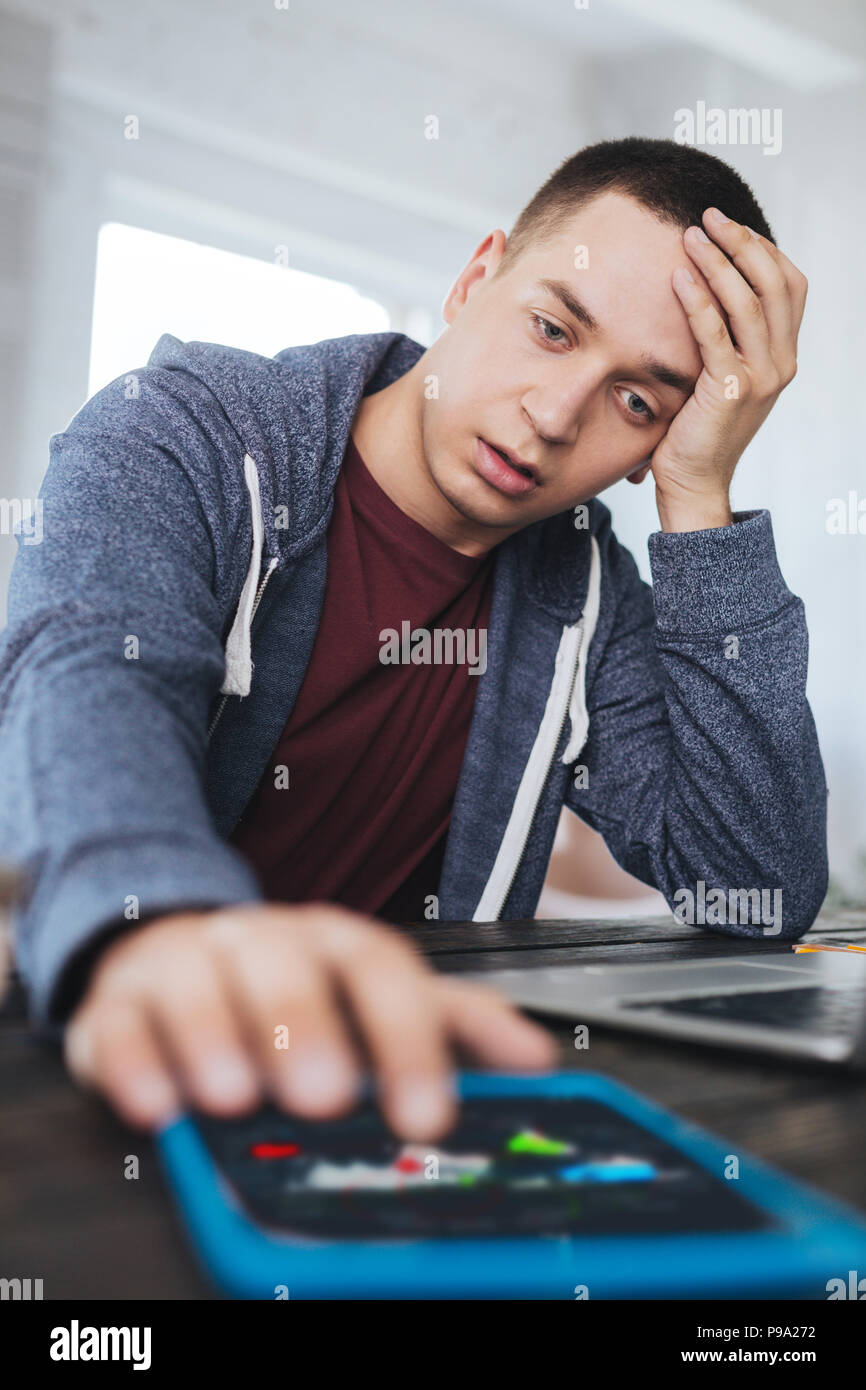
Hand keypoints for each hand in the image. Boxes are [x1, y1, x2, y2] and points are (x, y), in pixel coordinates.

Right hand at [63, 902, 557, 1140]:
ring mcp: (187, 965)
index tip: (427, 1114)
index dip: (408, 1040)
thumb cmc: (294, 986)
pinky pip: (120, 1024)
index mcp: (334, 942)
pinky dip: (135, 1063)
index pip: (380, 971)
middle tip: (324, 1097)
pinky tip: (157, 1104)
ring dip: (217, 1040)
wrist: (182, 951)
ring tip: (235, 1097)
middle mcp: (263, 943)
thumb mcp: (380, 998)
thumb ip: (457, 1026)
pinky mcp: (118, 1002)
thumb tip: (540, 1059)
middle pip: (287, 969)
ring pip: (200, 987)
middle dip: (306, 1028)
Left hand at [643, 206, 806, 531]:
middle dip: (742, 242)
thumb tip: (704, 288)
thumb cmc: (697, 429)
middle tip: (709, 216)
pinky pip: (715, 334)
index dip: (763, 249)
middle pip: (773, 283)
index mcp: (784, 355)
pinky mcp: (729, 391)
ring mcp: (760, 377)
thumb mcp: (722, 375)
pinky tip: (678, 276)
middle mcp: (781, 362)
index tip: (729, 228)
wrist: (694, 484)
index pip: (790, 285)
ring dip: (718, 261)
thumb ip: (726, 338)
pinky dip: (697, 300)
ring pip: (748, 301)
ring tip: (690, 236)